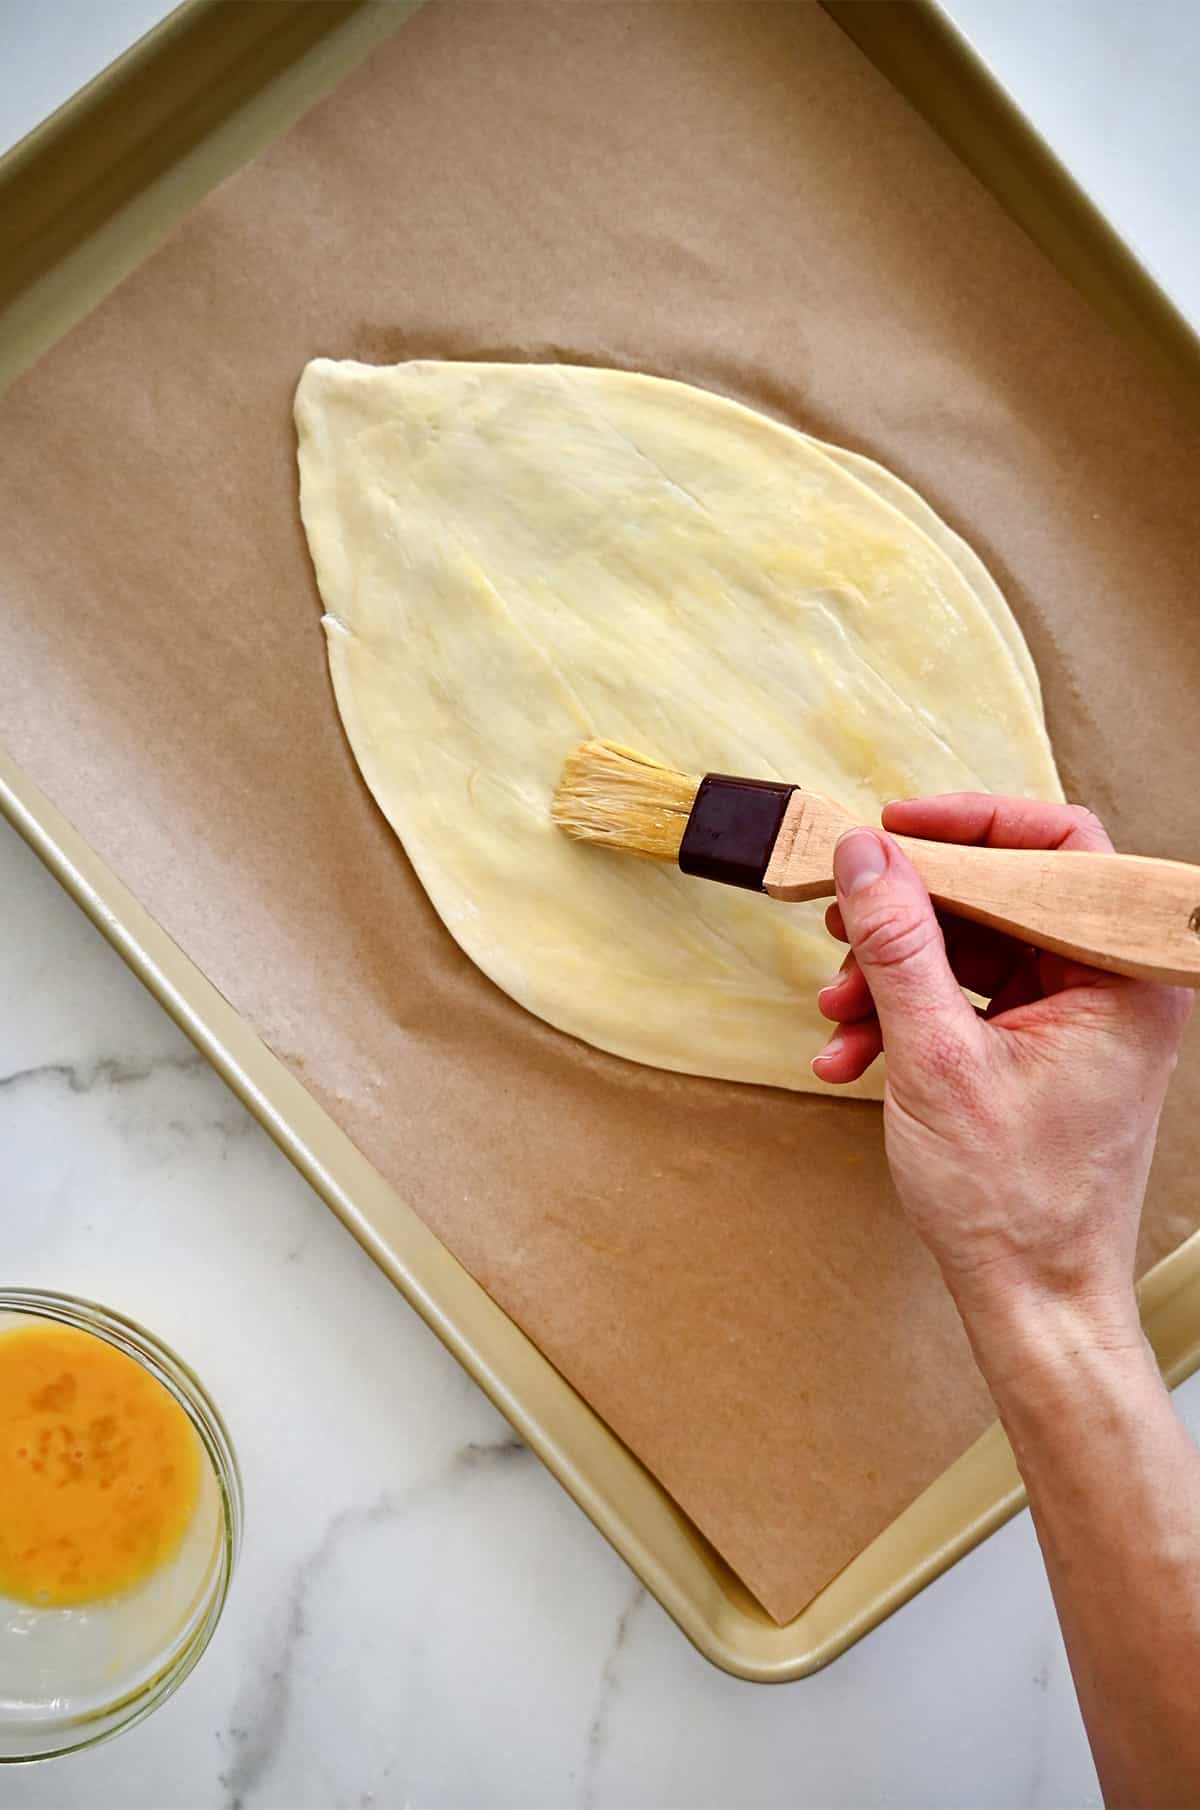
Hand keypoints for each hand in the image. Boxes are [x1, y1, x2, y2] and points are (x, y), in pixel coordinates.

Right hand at [813, 796, 1190, 1375]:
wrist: (1030, 1301)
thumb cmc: (1014, 1201)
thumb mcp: (936, 1058)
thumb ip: (898, 945)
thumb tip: (865, 855)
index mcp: (1122, 976)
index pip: (1062, 847)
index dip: (973, 825)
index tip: (895, 829)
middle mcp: (1109, 986)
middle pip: (1002, 896)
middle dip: (908, 917)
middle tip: (841, 920)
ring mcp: (1074, 1019)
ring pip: (971, 949)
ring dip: (891, 976)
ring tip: (836, 1013)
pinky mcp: (1038, 1049)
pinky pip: (964, 999)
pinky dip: (904, 1018)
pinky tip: (849, 1054)